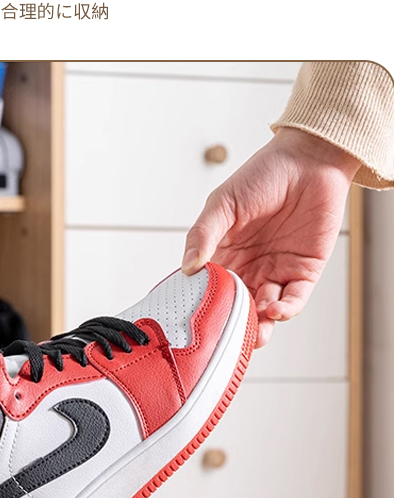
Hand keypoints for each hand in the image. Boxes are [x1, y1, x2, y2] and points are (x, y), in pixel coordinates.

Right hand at [181, 127, 360, 346]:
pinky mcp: (304, 271)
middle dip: (234, 327)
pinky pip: (294, 299)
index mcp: (224, 254)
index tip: (195, 321)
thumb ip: (203, 234)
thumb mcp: (223, 203)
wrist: (310, 159)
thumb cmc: (263, 175)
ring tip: (255, 333)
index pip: (210, 289)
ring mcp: (276, 271)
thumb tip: (187, 267)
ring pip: (265, 311)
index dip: (204, 306)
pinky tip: (274, 309)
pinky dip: (285, 310)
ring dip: (260, 326)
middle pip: (237, 308)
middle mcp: (249, 268)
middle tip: (226, 339)